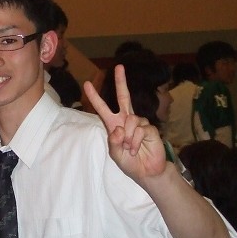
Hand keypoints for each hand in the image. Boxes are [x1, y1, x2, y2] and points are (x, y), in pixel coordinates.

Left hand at [83, 64, 166, 180]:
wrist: (147, 171)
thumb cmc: (129, 162)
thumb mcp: (115, 154)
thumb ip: (113, 142)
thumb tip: (118, 129)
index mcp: (114, 124)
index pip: (103, 108)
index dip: (95, 97)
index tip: (86, 84)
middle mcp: (126, 120)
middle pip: (124, 97)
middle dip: (121, 81)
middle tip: (118, 67)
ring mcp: (139, 122)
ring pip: (130, 120)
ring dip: (128, 138)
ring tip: (129, 148)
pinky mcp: (150, 128)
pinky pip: (139, 129)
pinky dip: (135, 141)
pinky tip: (137, 149)